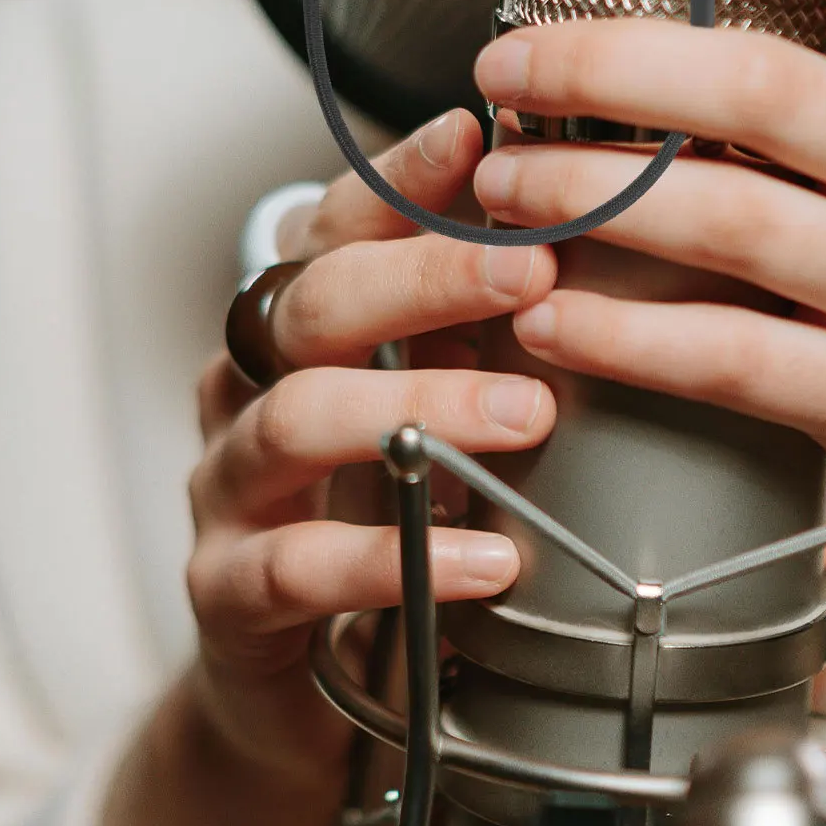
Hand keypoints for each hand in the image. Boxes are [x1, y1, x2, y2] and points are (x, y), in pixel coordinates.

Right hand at [183, 112, 557, 788]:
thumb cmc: (385, 519)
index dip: (402, 180)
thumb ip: (482, 334)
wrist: (306, 686)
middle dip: (423, 276)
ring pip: (300, 420)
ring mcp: (232, 487)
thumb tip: (598, 242)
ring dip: (418, 407)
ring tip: (528, 417)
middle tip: (533, 271)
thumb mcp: (435, 407)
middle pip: (314, 301)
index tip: (480, 139)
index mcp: (304, 328)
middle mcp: (251, 387)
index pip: (338, 224)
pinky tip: (487, 562)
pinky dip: (396, 560)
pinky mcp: (227, 591)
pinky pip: (297, 567)